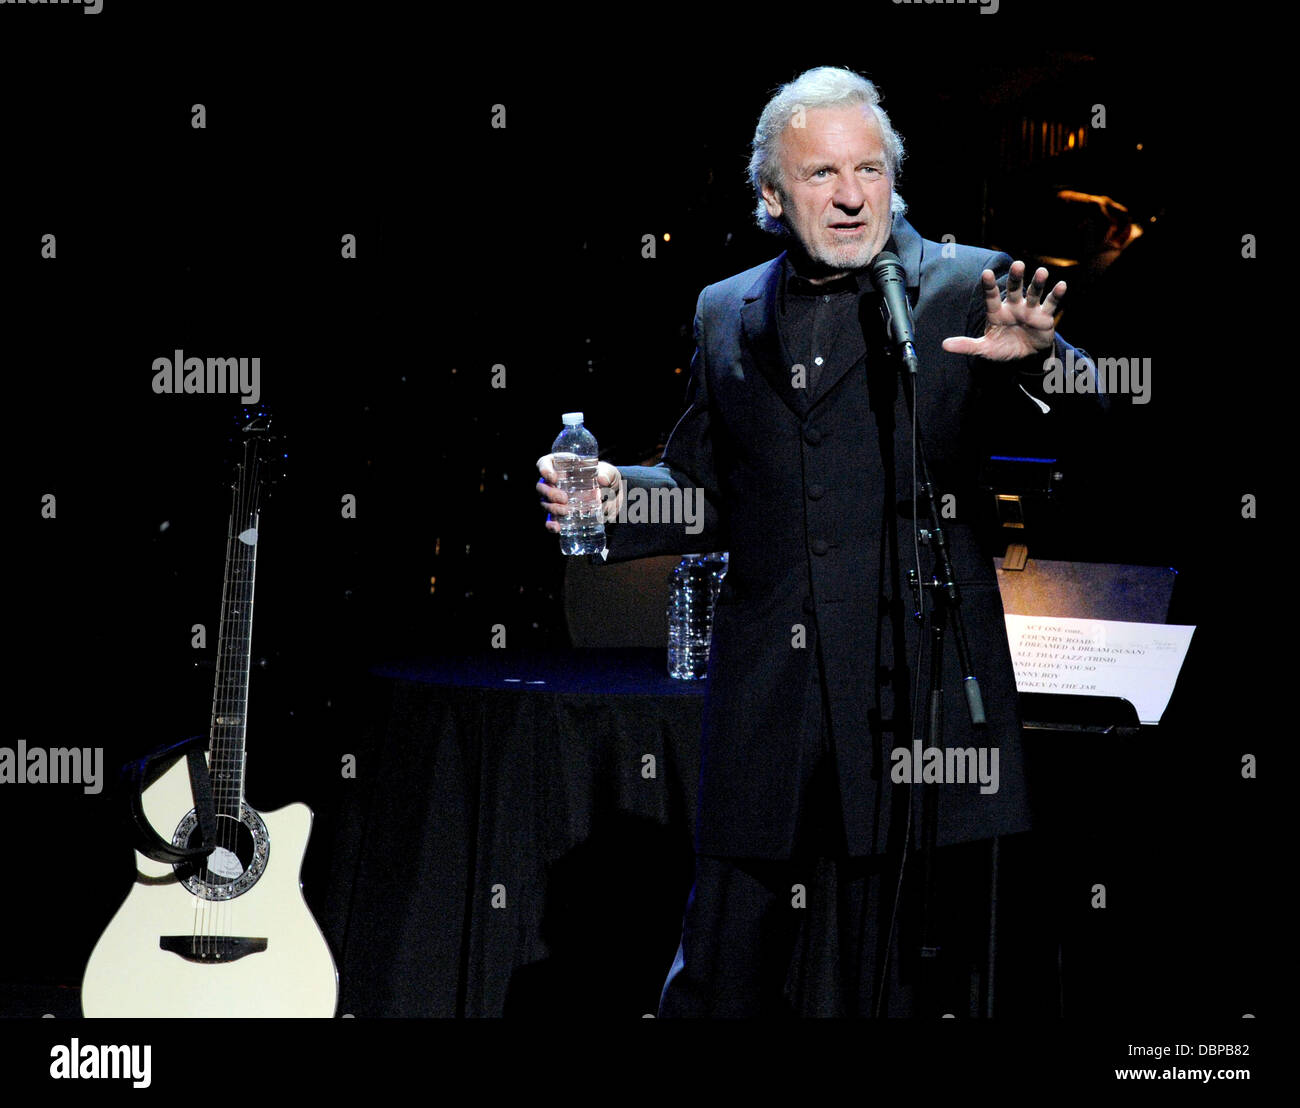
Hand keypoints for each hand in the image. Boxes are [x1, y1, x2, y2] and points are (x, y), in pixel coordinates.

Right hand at [536, 454, 623, 533]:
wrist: (614, 498)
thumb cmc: (607, 479)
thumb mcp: (610, 473)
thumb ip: (607, 474)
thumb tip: (601, 480)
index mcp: (564, 466)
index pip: (545, 463)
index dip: (544, 469)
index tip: (553, 478)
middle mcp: (556, 482)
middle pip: (542, 486)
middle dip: (549, 493)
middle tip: (564, 498)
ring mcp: (557, 499)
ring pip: (545, 503)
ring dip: (552, 508)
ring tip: (566, 511)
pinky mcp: (562, 514)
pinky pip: (551, 520)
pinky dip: (551, 525)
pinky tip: (557, 528)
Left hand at [941, 260, 1064, 360]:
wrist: (1025, 357)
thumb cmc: (1002, 348)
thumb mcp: (984, 349)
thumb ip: (966, 346)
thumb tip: (944, 345)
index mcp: (996, 312)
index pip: (991, 297)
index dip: (988, 286)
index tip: (985, 273)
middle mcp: (1013, 306)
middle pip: (1014, 289)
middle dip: (1015, 278)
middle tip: (1017, 264)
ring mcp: (1030, 309)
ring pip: (1033, 293)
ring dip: (1037, 283)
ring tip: (1041, 272)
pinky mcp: (1045, 316)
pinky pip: (1051, 304)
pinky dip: (1056, 295)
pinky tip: (1061, 285)